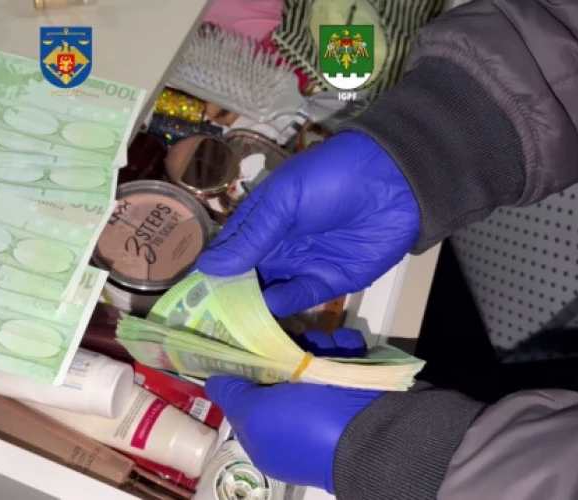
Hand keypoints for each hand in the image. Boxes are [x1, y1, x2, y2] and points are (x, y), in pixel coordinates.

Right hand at [196, 131, 419, 317]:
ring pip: (266, 293)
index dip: (206, 272)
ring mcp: (300, 265)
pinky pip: (297, 299)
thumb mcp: (283, 202)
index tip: (184, 297)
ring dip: (249, 309)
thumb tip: (207, 268)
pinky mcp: (327, 283)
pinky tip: (264, 315)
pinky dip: (280, 309)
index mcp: (260, 221)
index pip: (226, 252)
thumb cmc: (330, 179)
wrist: (393, 182)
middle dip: (223, 298)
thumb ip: (251, 238)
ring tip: (225, 327)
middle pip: (243, 278)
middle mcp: (275, 246)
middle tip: (199, 322)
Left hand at [205, 330, 381, 492]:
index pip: (250, 394)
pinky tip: (348, 344)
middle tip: (284, 328)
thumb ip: (233, 395)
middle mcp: (297, 418)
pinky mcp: (357, 385)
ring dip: (318, 344)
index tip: (239, 332)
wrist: (373, 432)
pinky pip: (345, 355)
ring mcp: (328, 402)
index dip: (244, 366)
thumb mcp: (255, 415)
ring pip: (313, 358)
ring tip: (325, 342)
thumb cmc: (303, 425)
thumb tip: (212, 382)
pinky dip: (346, 347)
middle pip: (282, 370)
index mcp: (270, 433)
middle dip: (282, 347)